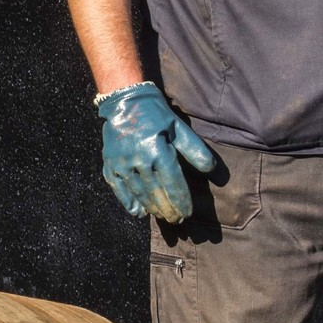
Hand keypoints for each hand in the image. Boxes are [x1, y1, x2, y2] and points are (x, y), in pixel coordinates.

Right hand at [95, 81, 222, 225]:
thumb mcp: (179, 128)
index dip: (181, 202)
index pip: (173, 184)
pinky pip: (119, 190)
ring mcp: (122, 165)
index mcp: (158, 151)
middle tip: (177, 221)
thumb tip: (212, 170)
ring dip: (152, 209)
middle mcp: (139, 161)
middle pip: (157, 194)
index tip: (188, 214)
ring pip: (140, 194)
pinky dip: (129, 203)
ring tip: (163, 217)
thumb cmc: (156, 115)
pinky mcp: (110, 166)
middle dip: (168, 210)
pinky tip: (139, 212)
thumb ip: (195, 150)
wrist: (124, 102)